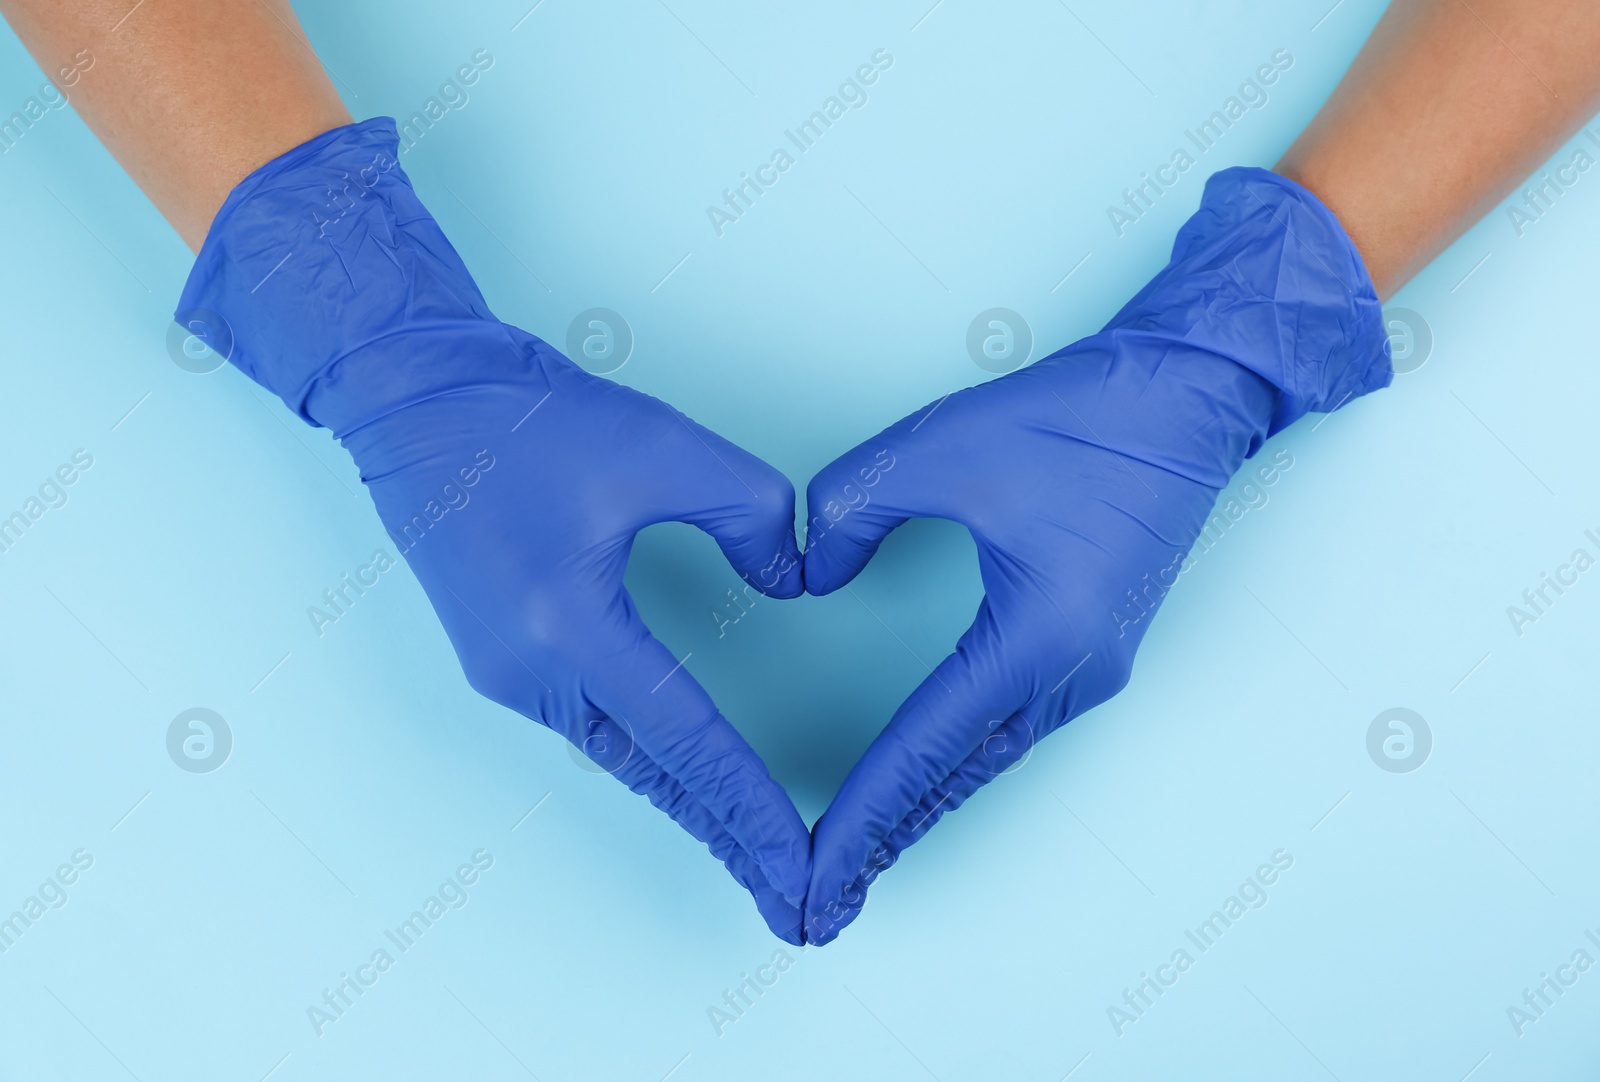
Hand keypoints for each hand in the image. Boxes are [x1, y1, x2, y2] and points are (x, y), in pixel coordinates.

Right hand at [178, 119, 811, 941]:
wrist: (412, 396)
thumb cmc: (524, 417)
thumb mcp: (664, 444)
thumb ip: (753, 514)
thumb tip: (793, 581)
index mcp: (569, 628)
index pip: (689, 745)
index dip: (754, 811)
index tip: (801, 869)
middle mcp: (530, 672)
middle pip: (654, 779)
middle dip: (728, 840)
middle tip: (791, 902)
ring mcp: (505, 672)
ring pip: (619, 760)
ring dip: (688, 804)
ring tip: (753, 849)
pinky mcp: (499, 657)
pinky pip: (590, 730)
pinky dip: (649, 760)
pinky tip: (684, 774)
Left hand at [799, 167, 1391, 943]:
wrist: (1192, 396)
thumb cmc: (1085, 418)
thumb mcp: (943, 445)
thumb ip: (854, 510)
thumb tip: (812, 574)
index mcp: (1038, 636)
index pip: (923, 750)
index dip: (860, 815)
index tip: (814, 872)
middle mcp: (1072, 672)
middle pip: (956, 780)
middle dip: (884, 841)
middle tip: (821, 903)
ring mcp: (1093, 667)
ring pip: (986, 763)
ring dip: (922, 810)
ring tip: (859, 855)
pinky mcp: (1095, 648)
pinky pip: (1011, 731)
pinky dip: (956, 767)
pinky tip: (923, 777)